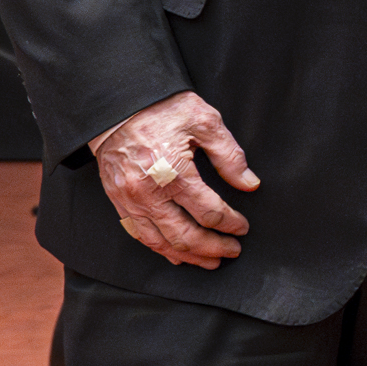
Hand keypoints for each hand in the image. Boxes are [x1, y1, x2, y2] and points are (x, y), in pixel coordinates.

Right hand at [93, 91, 254, 268]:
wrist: (116, 105)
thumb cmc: (161, 109)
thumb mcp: (204, 121)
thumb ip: (229, 155)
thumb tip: (249, 183)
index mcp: (174, 173)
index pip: (210, 212)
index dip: (231, 224)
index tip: (242, 227)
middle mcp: (149, 193)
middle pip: (186, 236)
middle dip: (213, 247)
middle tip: (232, 251)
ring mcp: (130, 200)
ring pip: (162, 242)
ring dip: (189, 256)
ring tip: (210, 261)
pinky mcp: (118, 201)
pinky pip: (140, 235)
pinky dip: (161, 249)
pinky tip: (176, 254)